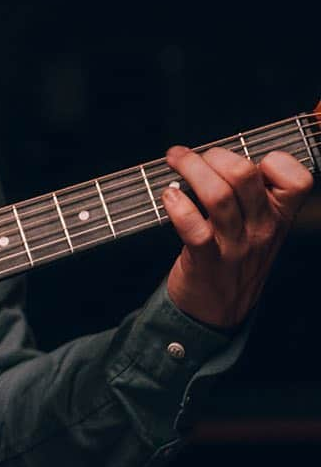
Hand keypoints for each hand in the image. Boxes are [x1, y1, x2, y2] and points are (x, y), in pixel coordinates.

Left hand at [162, 145, 312, 329]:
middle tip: (191, 156)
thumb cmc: (233, 260)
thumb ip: (252, 196)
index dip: (273, 160)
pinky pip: (193, 227)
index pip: (297, 179)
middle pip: (244, 174)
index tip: (244, 158)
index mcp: (278, 216)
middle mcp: (261, 228)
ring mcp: (235, 245)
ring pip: (217, 195)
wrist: (219, 311)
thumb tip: (219, 158)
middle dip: (213, 155)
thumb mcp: (259, 228)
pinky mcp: (207, 259)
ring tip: (174, 161)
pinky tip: (169, 196)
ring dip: (189, 169)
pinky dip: (178, 206)